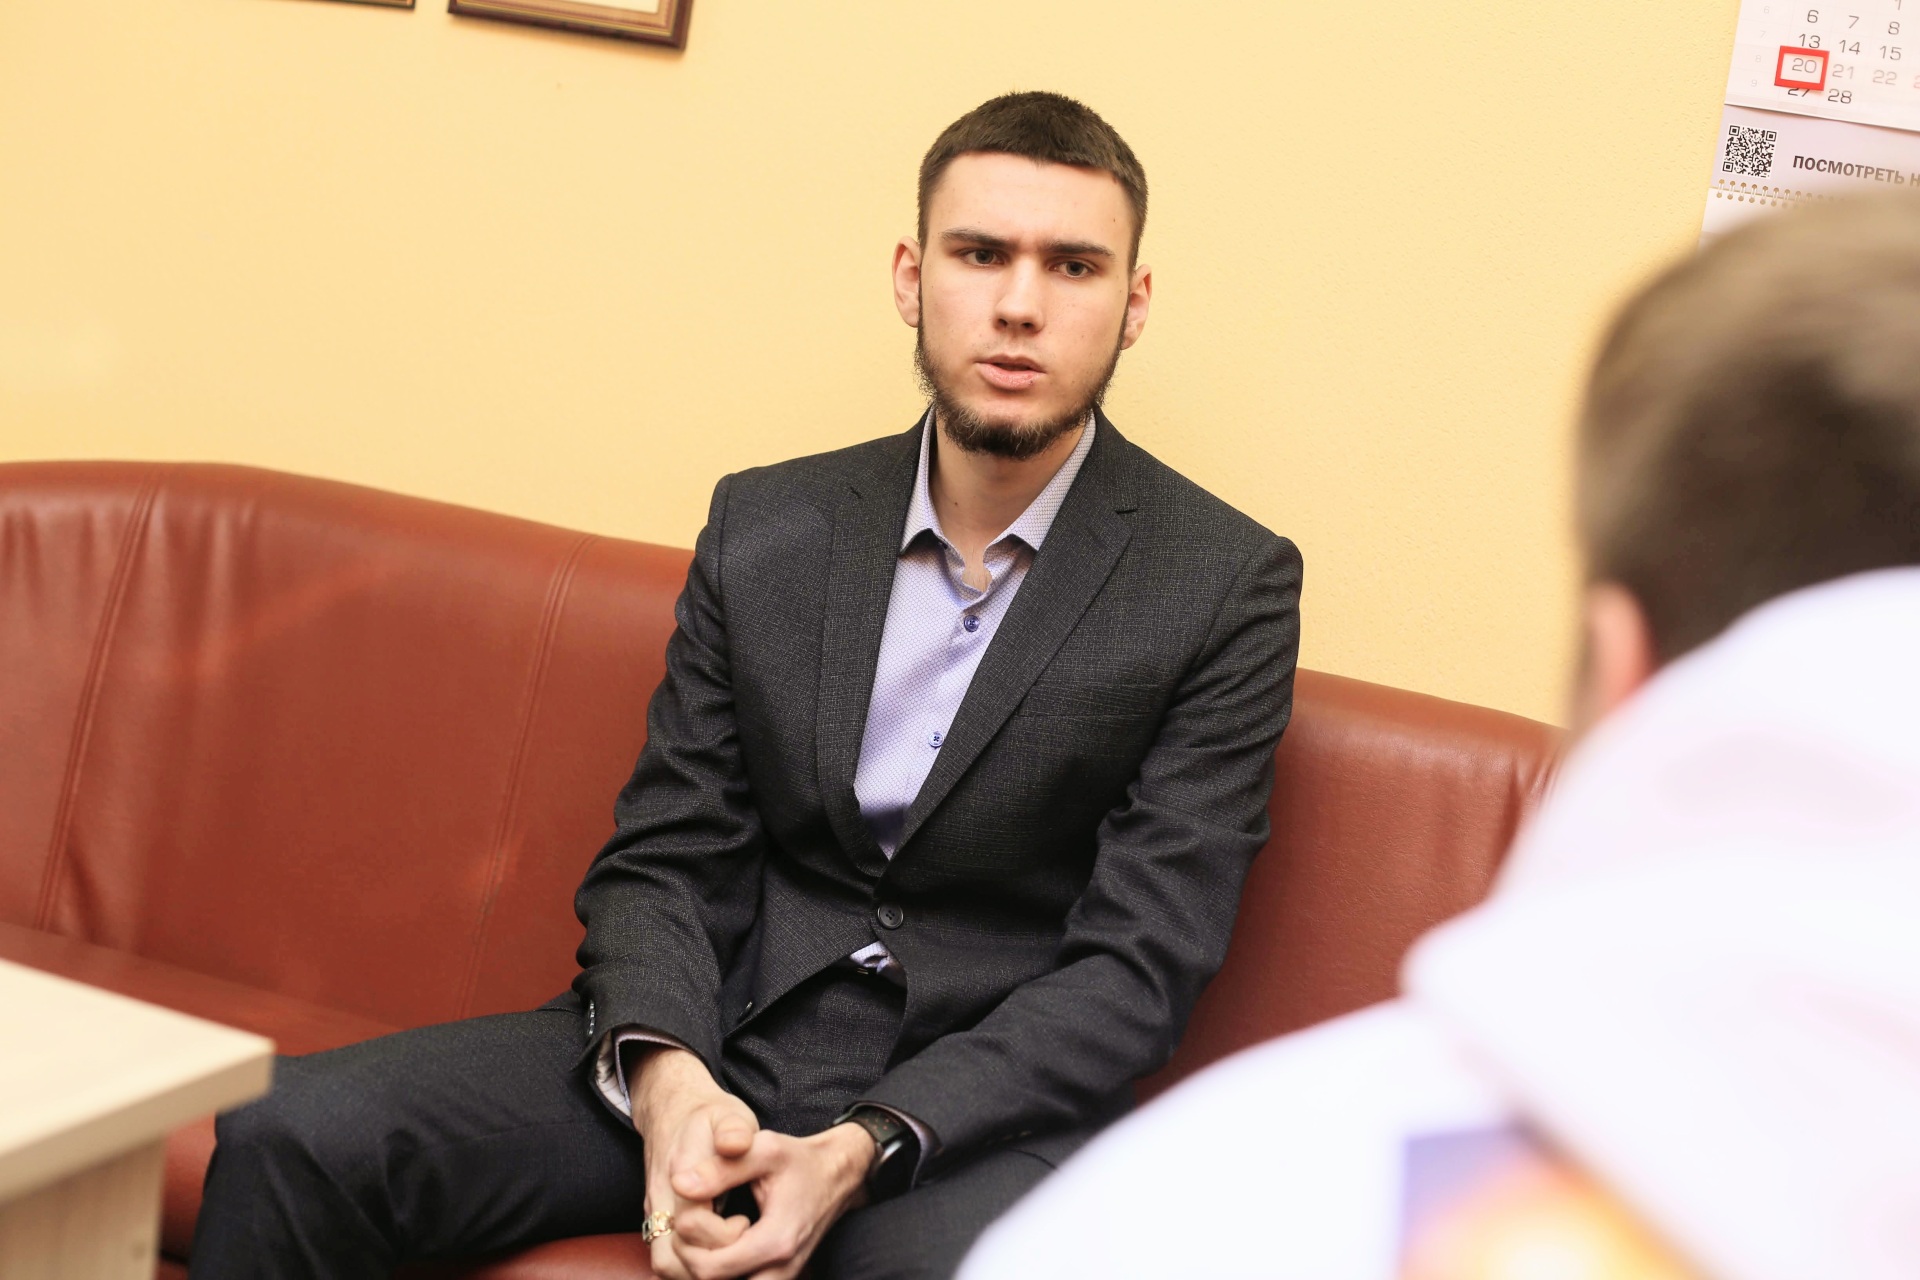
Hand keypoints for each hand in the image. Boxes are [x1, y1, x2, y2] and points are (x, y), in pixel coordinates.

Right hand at [626, 1046, 758, 1279]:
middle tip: (739, 1248)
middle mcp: (662, 1200)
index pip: (692, 1225)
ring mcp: (655, 1213)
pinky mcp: (657, 1221)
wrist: (674, 1113)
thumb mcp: (728, 1115)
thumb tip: (736, 1144)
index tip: (745, 1221)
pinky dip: (690, 1267)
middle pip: (671, 1258)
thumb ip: (733, 1130)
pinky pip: (667, 1259)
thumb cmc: (709, 1118)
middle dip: (708, 1265)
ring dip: (697, 1270)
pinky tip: (718, 1258)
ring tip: (731, 1259)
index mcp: (681, 1174)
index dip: (724, 1235)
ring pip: (665, 1264)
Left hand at [669, 1123, 875, 1279]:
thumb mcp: (764, 1150)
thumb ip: (721, 1167)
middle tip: (693, 1224)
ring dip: (708, 1265)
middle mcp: (781, 1269)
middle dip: (693, 1255)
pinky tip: (718, 1245)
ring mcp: (782, 1278)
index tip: (691, 1213)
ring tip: (707, 1234)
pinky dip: (721, 1270)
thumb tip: (679, 1185)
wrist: (838, 1175)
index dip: (689, 1243)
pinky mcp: (779, 1278)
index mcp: (776, 1241)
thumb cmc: (800, 1160)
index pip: (709, 1268)